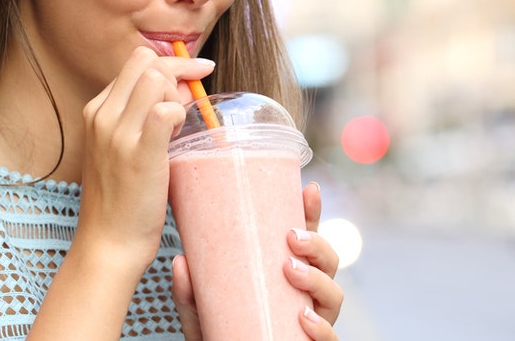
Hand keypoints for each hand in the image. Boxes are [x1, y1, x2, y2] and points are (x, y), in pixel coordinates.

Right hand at [75, 47, 212, 267]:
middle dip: (177, 72)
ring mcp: (118, 134)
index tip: (193, 74)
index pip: (136, 61)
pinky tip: (178, 137)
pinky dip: (179, 115)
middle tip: (187, 103)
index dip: (170, 64)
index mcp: (96, 110)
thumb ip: (141, 115)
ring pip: (156, 78)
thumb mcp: (121, 147)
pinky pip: (166, 111)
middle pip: (146, 60)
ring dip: (177, 96)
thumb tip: (180, 88)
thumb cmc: (122, 198)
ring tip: (177, 128)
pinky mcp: (139, 154)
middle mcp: (102, 116)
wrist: (108, 243)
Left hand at [171, 182, 344, 339]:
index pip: (307, 238)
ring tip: (290, 269)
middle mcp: (305, 294)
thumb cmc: (219, 331)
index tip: (309, 189)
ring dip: (317, 279)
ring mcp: (313, 320)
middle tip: (291, 236)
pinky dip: (322, 328)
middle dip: (317, 243)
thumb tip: (181, 262)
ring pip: (334, 295)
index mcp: (287, 273)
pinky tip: (304, 318)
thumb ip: (190, 289)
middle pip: (328, 261)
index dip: (312, 212)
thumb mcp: (200, 307)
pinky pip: (330, 338)